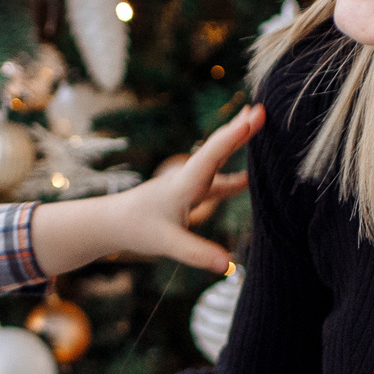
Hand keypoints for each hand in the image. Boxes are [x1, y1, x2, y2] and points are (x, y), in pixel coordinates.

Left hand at [29, 103, 263, 275]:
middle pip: (217, 149)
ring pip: (217, 161)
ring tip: (254, 124)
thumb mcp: (167, 243)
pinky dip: (233, 176)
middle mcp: (189, 178)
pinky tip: (248, 179)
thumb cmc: (137, 229)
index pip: (213, 155)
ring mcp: (189, 185)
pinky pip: (216, 180)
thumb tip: (228, 264)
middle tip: (260, 109)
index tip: (254, 118)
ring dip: (235, 143)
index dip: (234, 137)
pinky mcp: (188, 195)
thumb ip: (197, 253)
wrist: (113, 223)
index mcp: (185, 184)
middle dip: (238, 129)